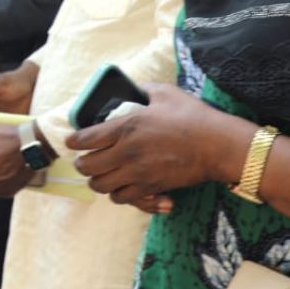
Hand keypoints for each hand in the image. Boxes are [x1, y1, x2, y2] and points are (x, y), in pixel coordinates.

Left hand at [66, 86, 235, 212]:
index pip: (85, 138)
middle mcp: (126, 152)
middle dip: (82, 163)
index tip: (72, 141)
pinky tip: (125, 186)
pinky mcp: (150, 188)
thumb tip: (133, 90)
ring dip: (99, 181)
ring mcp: (137, 174)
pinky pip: (123, 199)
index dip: (74, 140)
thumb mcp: (166, 93)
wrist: (217, 145)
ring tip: (104, 174)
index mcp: (126, 126)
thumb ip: (143, 89)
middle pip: (87, 167)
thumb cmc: (193, 117)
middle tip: (87, 159)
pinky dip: (119, 194)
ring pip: (101, 187)